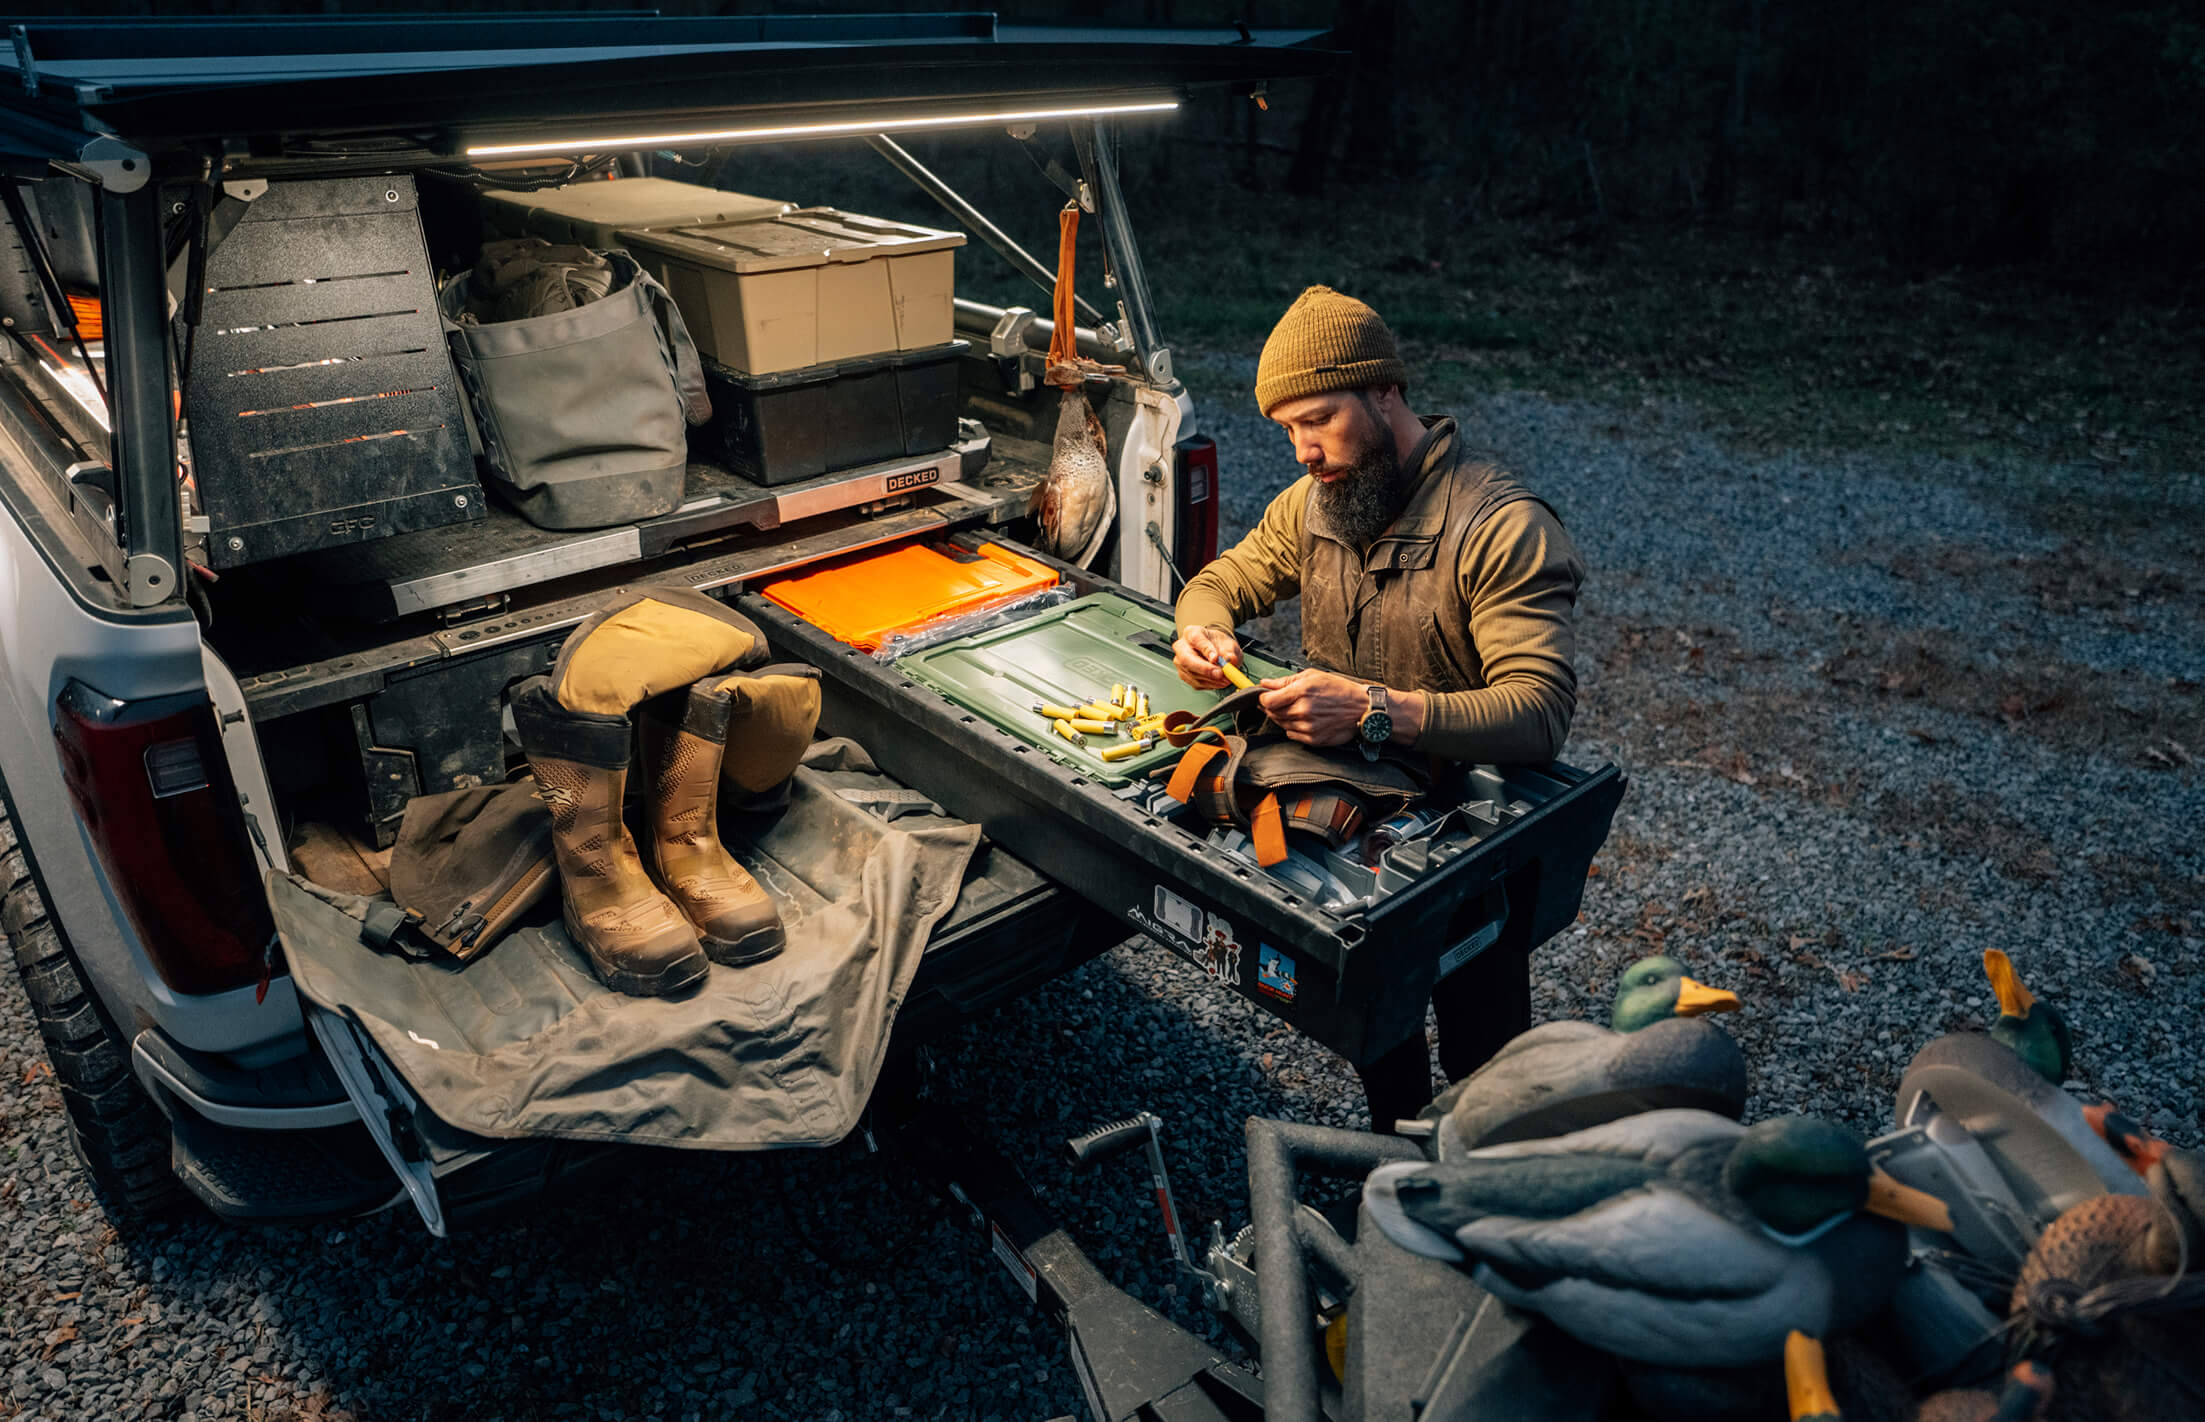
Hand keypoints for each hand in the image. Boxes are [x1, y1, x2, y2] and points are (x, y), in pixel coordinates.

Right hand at [1174, 625, 1242, 689]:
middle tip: (1220, 673)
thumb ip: (1230, 651)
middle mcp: (1182, 647)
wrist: (1215, 651)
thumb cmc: (1218, 645)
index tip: (1216, 658)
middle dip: (1205, 669)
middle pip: (1187, 659)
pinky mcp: (1185, 676)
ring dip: (1211, 679)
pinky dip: (1210, 684)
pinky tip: (1220, 682)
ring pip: (1192, 674)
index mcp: (1191, 633)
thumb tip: (1230, 660)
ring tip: (1226, 679)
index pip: (1196, 640)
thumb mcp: (1228, 643)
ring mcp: (1180, 663)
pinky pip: (1196, 683)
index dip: (1206, 650)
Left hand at [1256, 669, 1376, 746]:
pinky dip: (1293, 727)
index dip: (1263, 698)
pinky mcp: (1313, 739)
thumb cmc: (1339, 689)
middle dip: (1273, 706)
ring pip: (1281, 724)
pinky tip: (1304, 719)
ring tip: (1298, 708)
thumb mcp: (1313, 676)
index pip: (1267, 700)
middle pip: (1272, 713)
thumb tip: (1265, 683)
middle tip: (1282, 701)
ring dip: (1283, 717)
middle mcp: (1303, 710)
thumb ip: (1286, 681)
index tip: (1266, 696)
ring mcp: (1308, 727)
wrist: (1362, 708)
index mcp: (1302, 691)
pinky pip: (1291, 734)